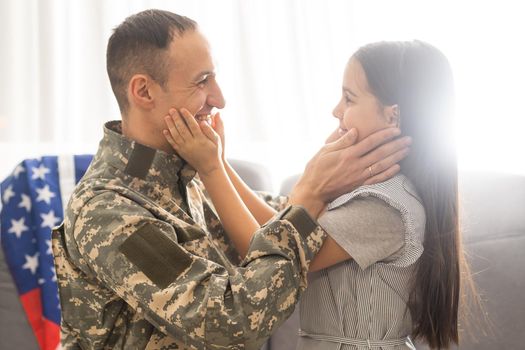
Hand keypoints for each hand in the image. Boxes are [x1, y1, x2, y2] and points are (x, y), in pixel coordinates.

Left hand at [163, 108, 222, 176]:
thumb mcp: (217, 140)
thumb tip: (203, 121)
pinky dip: (168, 137)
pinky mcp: (182, 153)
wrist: (209, 168)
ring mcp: (185, 149)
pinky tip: (165, 131)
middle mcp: (192, 144)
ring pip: (176, 135)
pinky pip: (173, 144)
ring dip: (170, 126)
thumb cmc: (215, 152)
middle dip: (176, 118)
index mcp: (201, 139)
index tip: (183, 109)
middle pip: (182, 129)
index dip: (187, 116)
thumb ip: (211, 130)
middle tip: (171, 110)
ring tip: (166, 117)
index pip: (193, 125)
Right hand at [289, 127, 410, 217]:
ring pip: (382, 165)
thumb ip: (342, 141)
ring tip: (406, 150)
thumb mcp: (325, 150)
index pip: (370, 141)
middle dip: (396, 145)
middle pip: (380, 153)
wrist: (313, 190)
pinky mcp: (359, 185)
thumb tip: (355, 130)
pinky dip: (388, 173)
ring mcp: (358, 176)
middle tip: (408, 139)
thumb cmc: (316, 168)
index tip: (396, 130)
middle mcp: (355, 164)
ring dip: (396, 157)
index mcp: (347, 154)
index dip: (385, 135)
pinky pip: (377, 179)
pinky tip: (397, 167)